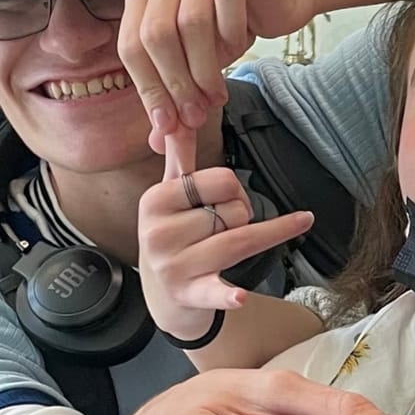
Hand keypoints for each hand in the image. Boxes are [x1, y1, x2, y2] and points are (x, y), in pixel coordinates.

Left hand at [117, 0, 316, 148]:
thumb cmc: (233, 24)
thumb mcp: (198, 60)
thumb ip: (176, 92)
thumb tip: (159, 140)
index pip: (131, 44)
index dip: (148, 89)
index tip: (169, 125)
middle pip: (156, 34)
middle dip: (177, 83)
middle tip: (196, 116)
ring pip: (191, 21)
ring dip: (205, 68)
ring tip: (217, 94)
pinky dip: (231, 33)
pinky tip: (238, 48)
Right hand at [139, 129, 312, 341]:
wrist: (162, 294)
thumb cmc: (172, 235)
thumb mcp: (168, 194)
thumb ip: (177, 156)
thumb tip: (176, 117)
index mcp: (156, 200)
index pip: (221, 180)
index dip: (234, 190)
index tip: (222, 201)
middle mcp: (159, 232)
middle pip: (234, 212)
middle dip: (242, 217)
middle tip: (224, 228)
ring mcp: (173, 265)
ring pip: (237, 242)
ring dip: (259, 239)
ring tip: (253, 242)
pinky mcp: (189, 294)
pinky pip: (214, 291)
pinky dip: (227, 295)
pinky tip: (240, 297)